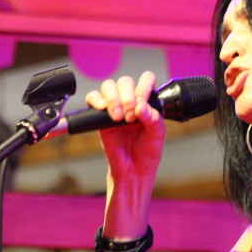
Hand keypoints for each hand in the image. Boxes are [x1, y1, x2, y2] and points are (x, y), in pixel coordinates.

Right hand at [85, 71, 165, 236]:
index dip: (144, 85)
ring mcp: (115, 108)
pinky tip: (104, 110)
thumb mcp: (158, 136)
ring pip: (109, 86)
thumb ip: (154, 119)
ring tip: (120, 117)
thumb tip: (142, 106)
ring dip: (114, 98)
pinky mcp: (100, 117)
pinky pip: (93, 99)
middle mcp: (131, 102)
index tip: (143, 102)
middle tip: (131, 115)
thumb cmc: (147, 153)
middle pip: (125, 81)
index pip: (145, 80)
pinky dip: (97, 100)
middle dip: (128, 95)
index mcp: (147, 103)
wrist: (133, 172)